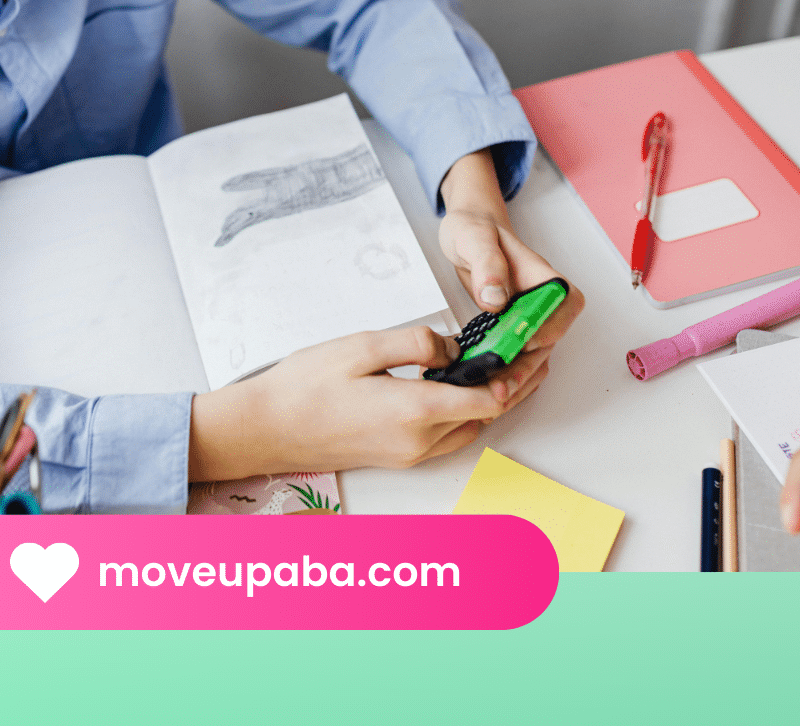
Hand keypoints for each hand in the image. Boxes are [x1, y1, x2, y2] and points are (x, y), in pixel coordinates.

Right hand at [188, 327, 513, 480]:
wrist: (264, 429)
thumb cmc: (303, 387)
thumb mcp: (361, 347)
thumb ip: (414, 342)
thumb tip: (451, 347)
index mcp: (415, 412)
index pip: (488, 398)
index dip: (515, 373)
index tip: (530, 347)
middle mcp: (418, 441)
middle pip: (486, 418)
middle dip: (515, 387)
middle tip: (535, 357)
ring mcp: (407, 454)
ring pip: (468, 429)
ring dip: (492, 402)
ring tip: (508, 369)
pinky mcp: (395, 456)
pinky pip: (445, 436)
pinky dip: (465, 413)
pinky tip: (461, 389)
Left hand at [433, 150, 583, 409]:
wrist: (467, 232)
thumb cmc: (474, 230)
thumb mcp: (473, 237)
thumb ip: (487, 264)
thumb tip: (496, 298)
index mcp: (539, 273)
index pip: (564, 303)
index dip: (551, 326)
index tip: (524, 342)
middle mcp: (540, 298)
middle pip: (549, 338)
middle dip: (527, 367)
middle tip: (500, 387)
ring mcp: (528, 315)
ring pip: (535, 353)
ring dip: (517, 377)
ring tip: (491, 395)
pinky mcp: (513, 328)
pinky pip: (518, 355)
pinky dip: (505, 373)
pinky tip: (485, 386)